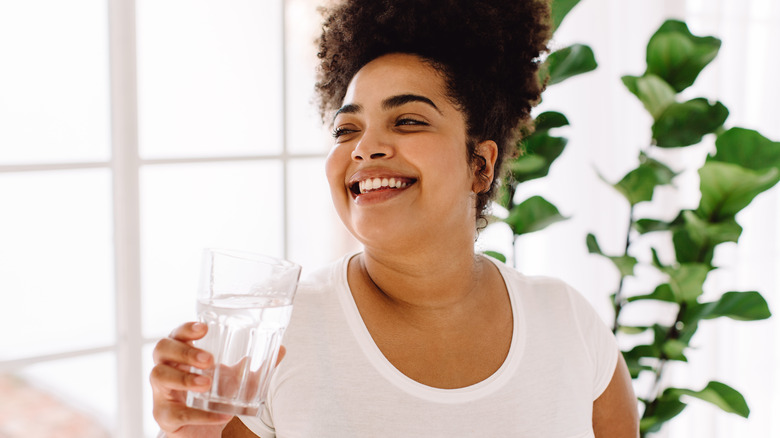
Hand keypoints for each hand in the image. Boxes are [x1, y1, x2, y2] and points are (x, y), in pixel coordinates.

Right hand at [151, 322, 286, 437]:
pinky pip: (175, 413)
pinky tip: (220, 415)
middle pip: (161, 349)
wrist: (201, 431)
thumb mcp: (235, 380)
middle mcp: (166, 369)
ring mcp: (161, 393)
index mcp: (182, 354)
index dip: (186, 329)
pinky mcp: (164, 417)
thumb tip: (281, 349)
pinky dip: (199, 414)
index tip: (204, 328)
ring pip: (158, 376)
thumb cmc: (213, 396)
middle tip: (209, 359)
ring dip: (184, 378)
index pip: (176, 334)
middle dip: (184, 351)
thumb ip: (256, 366)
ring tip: (207, 384)